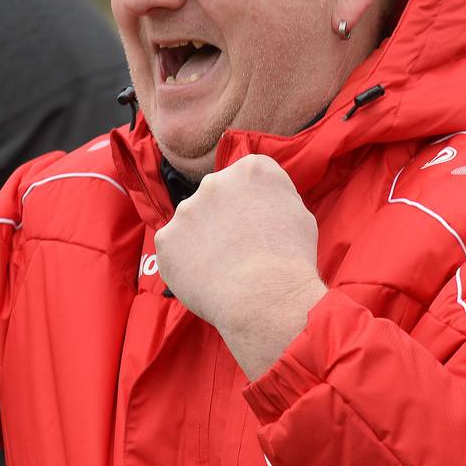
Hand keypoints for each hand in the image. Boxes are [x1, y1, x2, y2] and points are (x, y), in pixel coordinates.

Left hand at [155, 154, 326, 380]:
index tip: (259, 226)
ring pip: (192, 222)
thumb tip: (262, 202)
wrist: (264, 296)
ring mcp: (186, 209)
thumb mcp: (300, 214)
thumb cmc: (291, 259)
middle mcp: (214, 181)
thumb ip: (274, 197)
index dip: (253, 205)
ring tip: (223, 268)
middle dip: (224, 217)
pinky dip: (185, 262)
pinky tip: (204, 278)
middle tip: (239, 249)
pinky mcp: (166, 238)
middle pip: (216, 196)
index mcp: (251, 170)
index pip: (247, 178)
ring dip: (203, 238)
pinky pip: (174, 249)